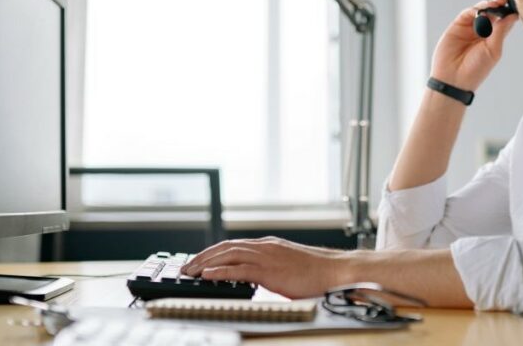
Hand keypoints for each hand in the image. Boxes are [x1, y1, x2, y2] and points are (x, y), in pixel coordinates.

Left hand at [180, 237, 348, 297]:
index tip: (199, 261)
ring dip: (206, 263)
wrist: (335, 271)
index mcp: (268, 245)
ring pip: (228, 255)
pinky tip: (208, 275)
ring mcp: (266, 256)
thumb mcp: (287, 266)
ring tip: (191, 272)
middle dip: (203, 256)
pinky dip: (220, 271)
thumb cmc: (316, 273)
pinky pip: (239, 269)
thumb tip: (254, 277)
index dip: (213, 252)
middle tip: (187, 267)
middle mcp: (264, 246)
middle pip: (226, 247)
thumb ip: (269, 268)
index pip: (233, 245)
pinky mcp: (269, 270)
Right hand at [430, 0, 518, 89]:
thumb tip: (512, 16)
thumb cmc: (475, 70)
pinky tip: (480, 11)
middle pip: (492, 13)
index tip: (514, 5)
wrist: (453, 78)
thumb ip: (501, 31)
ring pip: (480, 11)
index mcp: (494, 39)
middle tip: (503, 0)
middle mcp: (482, 32)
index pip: (503, 21)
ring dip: (487, 6)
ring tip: (493, 5)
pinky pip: (466, 14)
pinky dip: (474, 10)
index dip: (508, 12)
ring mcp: (469, 28)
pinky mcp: (457, 26)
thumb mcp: (493, 50)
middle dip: (498, 5)